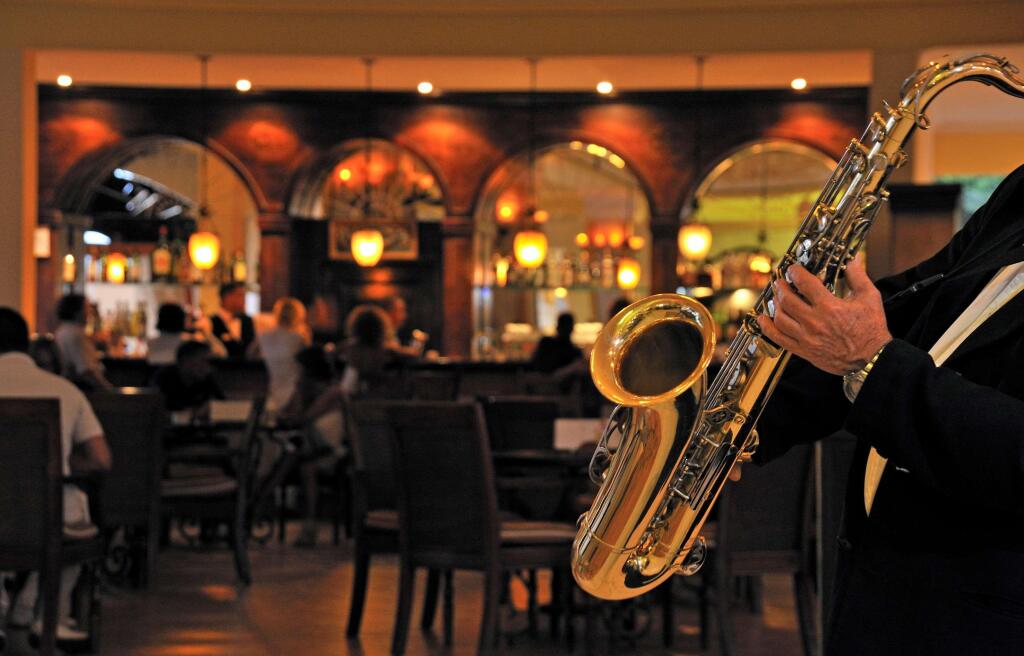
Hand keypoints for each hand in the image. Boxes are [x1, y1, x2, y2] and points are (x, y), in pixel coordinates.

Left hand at [756, 254, 891, 374]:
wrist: (871, 359)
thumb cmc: (871, 329)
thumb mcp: (870, 298)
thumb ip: (857, 276)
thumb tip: (851, 260)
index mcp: (829, 307)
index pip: (805, 283)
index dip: (795, 272)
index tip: (792, 269)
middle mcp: (814, 322)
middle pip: (787, 300)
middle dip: (781, 287)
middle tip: (780, 281)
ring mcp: (806, 337)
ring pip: (780, 318)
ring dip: (775, 305)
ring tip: (775, 297)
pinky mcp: (803, 351)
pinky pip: (779, 339)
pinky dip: (767, 328)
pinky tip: (763, 319)